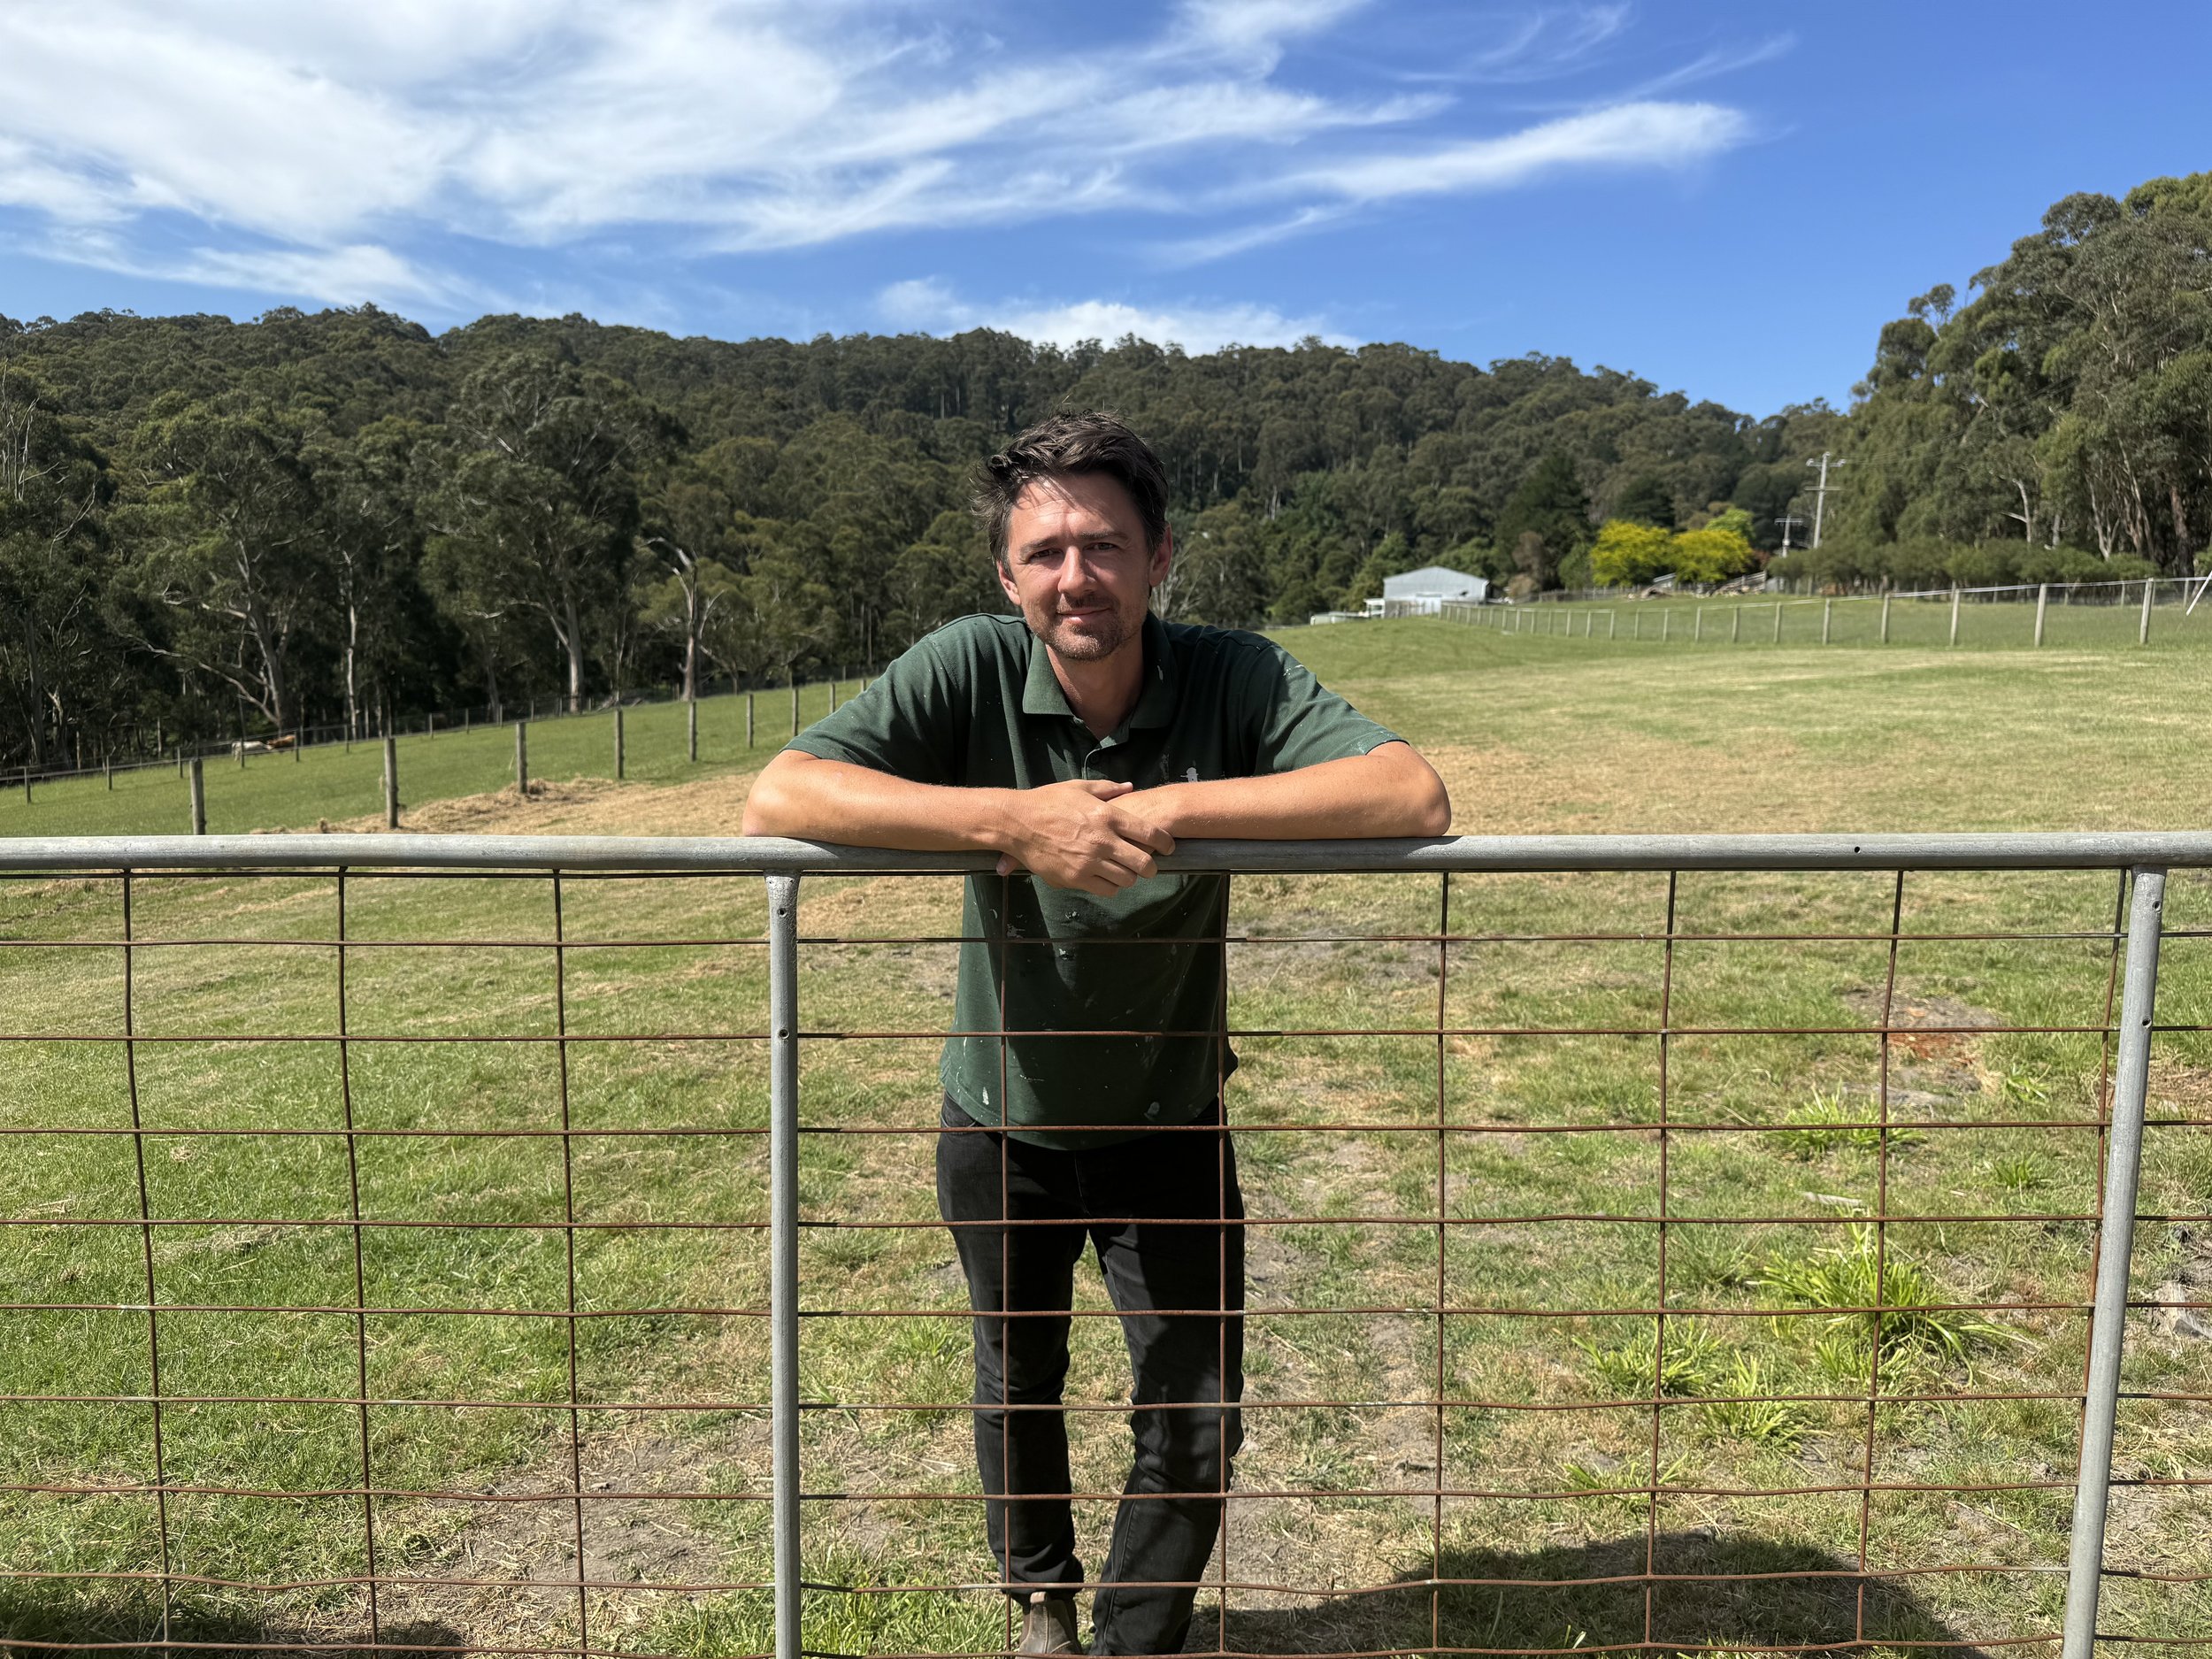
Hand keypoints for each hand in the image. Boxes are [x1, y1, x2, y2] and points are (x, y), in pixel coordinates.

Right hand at [993, 779, 1176, 895]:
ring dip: (1130, 877)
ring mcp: (1089, 861)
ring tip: (1127, 872)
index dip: (1165, 843)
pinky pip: (1106, 889)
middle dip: (1151, 867)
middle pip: (1143, 862)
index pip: (1149, 833)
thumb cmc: (1047, 802)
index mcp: (1107, 816)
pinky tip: (1108, 879)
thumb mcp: (1078, 788)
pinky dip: (1112, 886)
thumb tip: (1129, 786)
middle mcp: (1102, 840)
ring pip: (1126, 879)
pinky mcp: (1076, 878)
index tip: (1169, 848)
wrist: (1017, 823)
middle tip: (1150, 866)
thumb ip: (1107, 788)